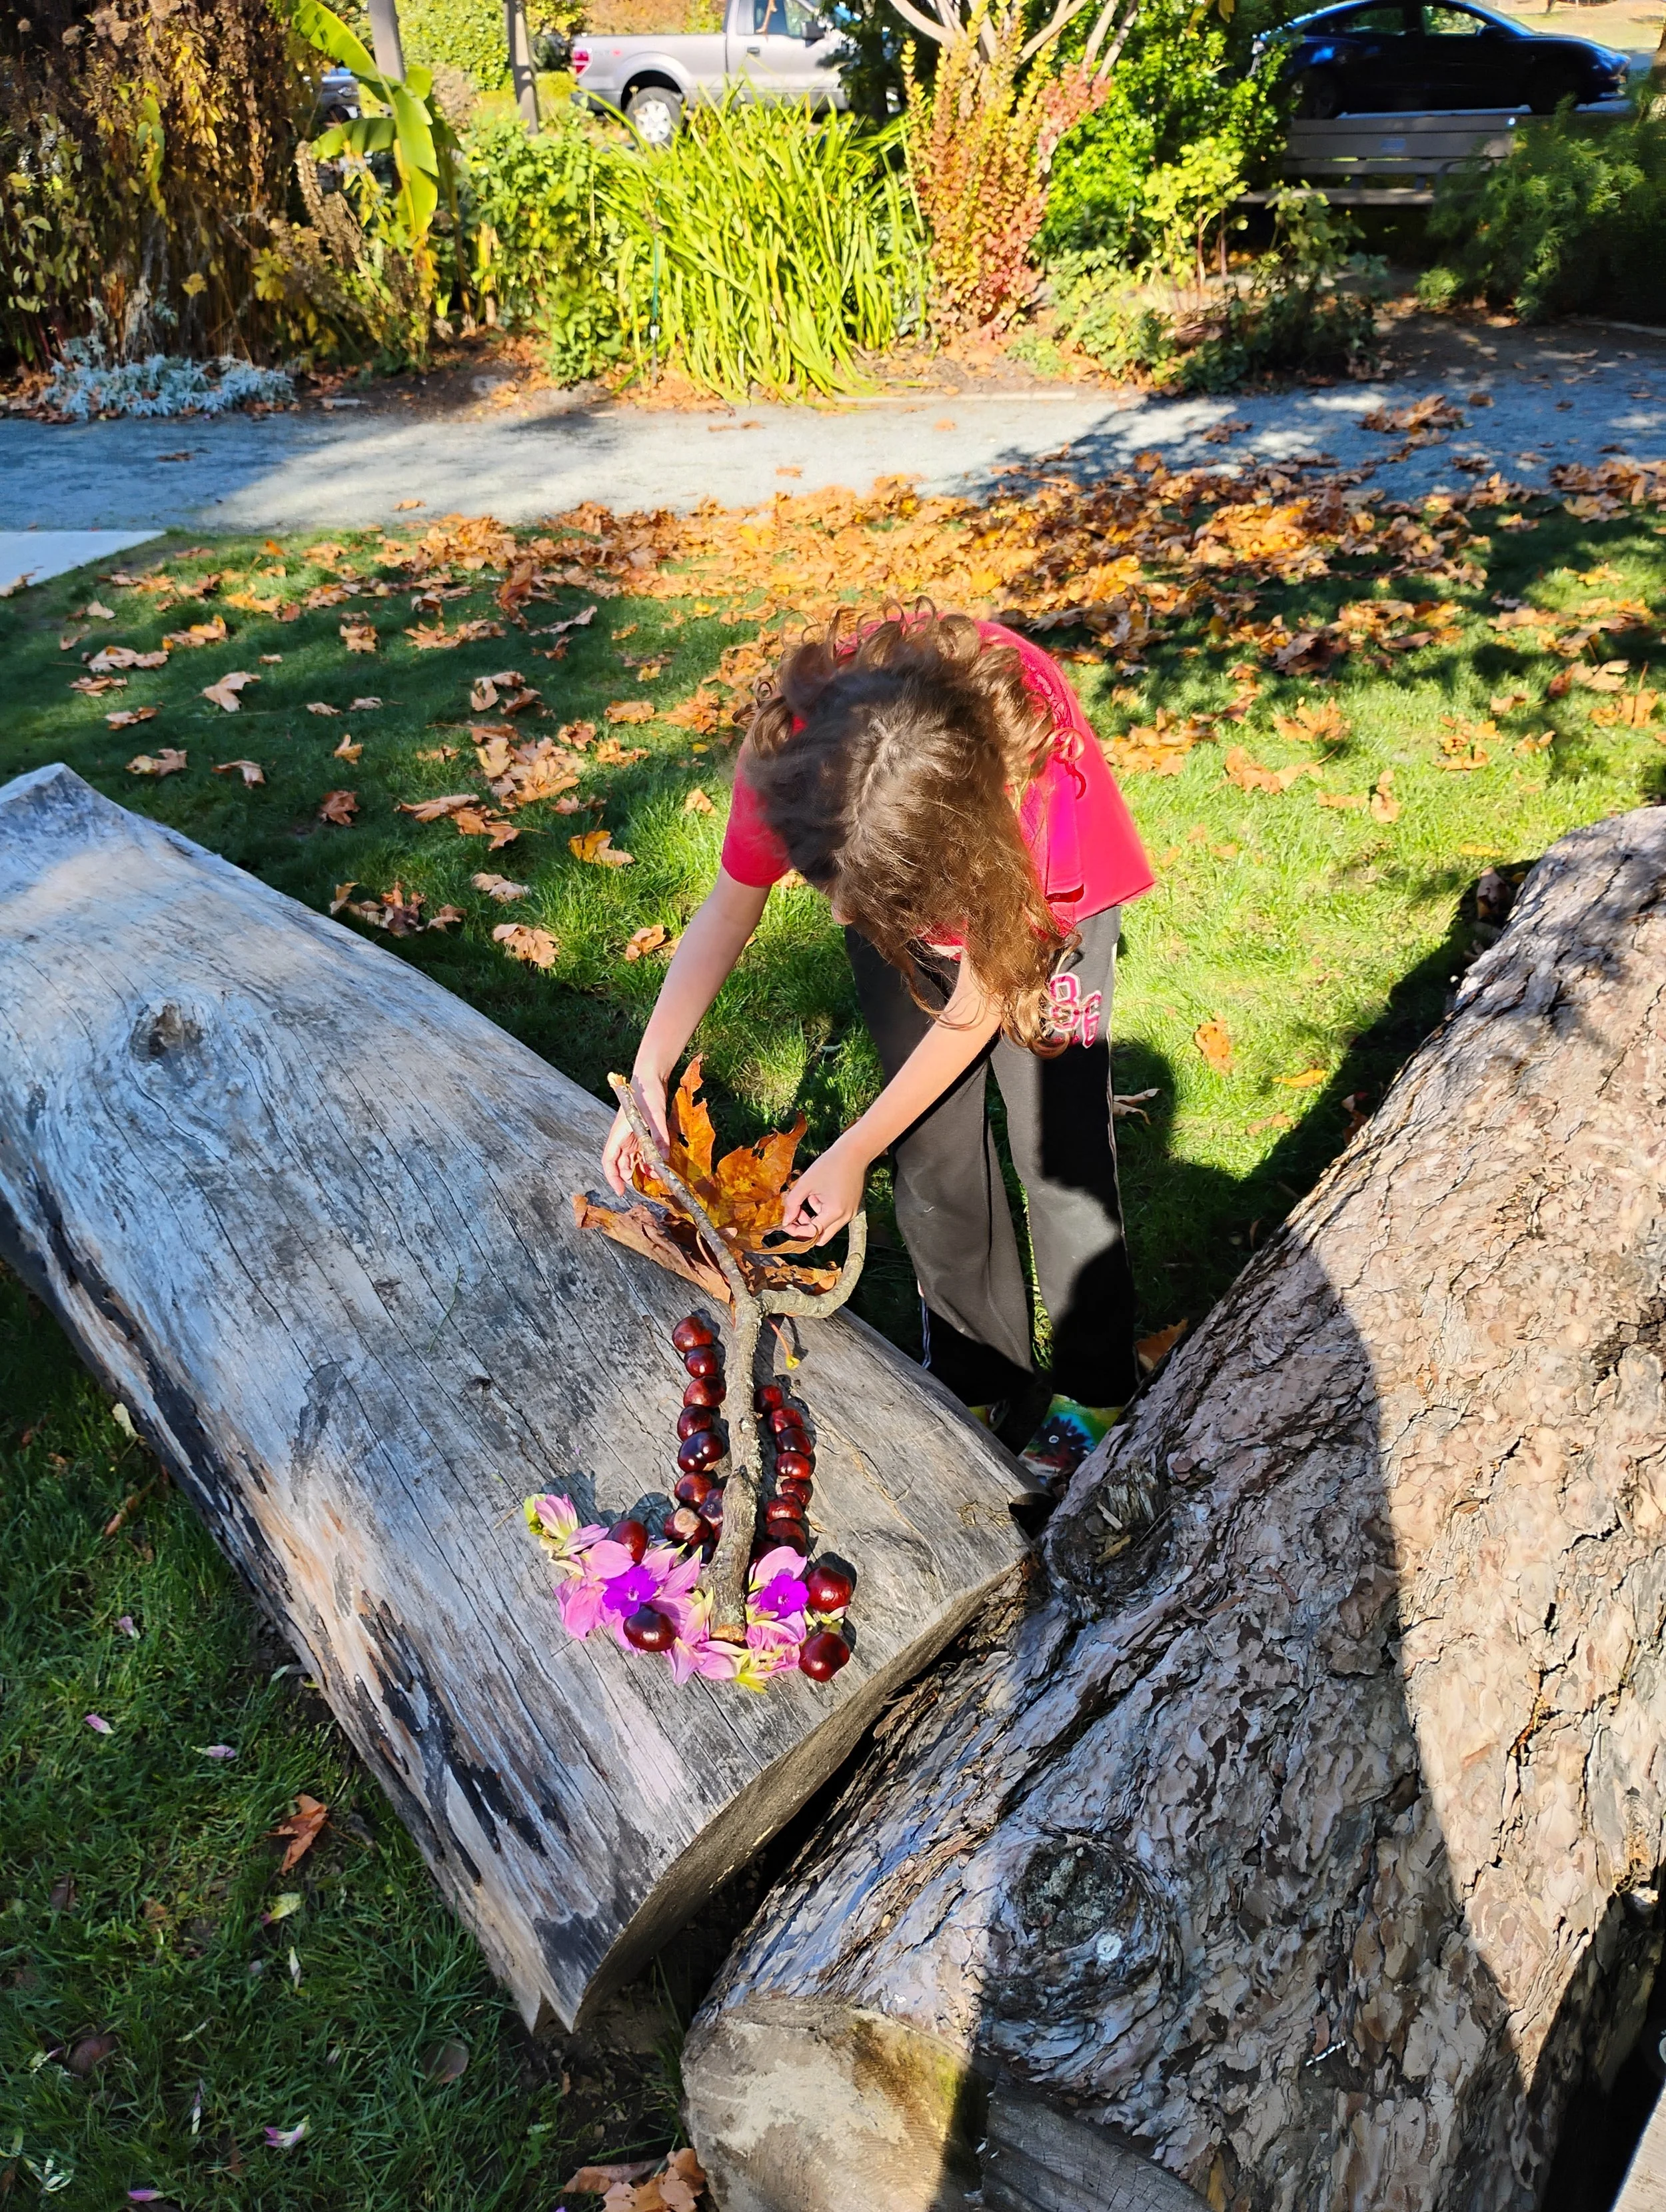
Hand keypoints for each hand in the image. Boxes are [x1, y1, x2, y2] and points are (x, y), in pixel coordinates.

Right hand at [602, 1070, 669, 1196]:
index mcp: (619, 1134)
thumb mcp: (655, 1116)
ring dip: (642, 1170)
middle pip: (621, 1164)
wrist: (651, 1078)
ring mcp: (632, 1136)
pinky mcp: (641, 1134)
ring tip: (656, 1176)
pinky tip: (659, 1165)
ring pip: (632, 1160)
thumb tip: (663, 1160)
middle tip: (647, 1186)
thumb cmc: (648, 1094)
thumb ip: (659, 1137)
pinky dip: (648, 1161)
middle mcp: (622, 1138)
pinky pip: (642, 1153)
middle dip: (631, 1177)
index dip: (613, 1178)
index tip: (621, 1192)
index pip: (609, 1161)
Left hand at [780, 1133, 869, 1246]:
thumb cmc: (831, 1164)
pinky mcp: (851, 1208)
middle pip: (821, 1237)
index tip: (786, 1223)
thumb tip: (786, 1221)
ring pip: (827, 1227)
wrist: (853, 1152)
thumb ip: (792, 1204)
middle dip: (806, 1230)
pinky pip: (834, 1218)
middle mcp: (845, 1217)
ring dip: (814, 1219)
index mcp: (834, 1212)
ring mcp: (850, 1213)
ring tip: (809, 1198)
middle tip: (795, 1217)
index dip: (796, 1231)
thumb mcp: (805, 1183)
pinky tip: (819, 1195)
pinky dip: (823, 1212)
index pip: (812, 1233)